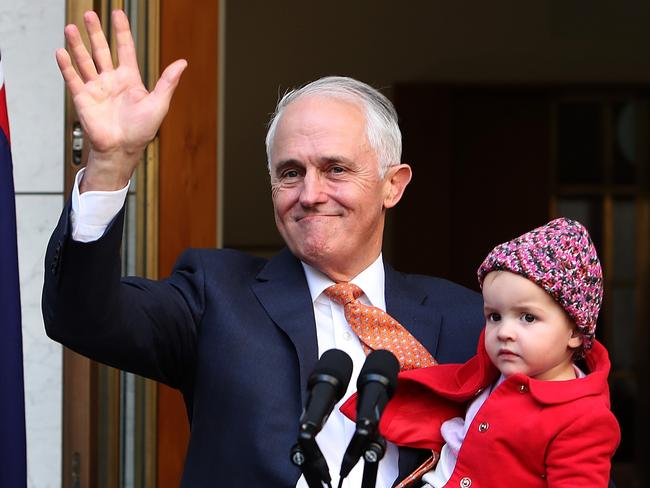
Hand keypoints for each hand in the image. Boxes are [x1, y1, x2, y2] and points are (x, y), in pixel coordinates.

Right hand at [56, 10, 186, 190]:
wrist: (122, 150)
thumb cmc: (141, 131)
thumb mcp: (158, 104)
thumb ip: (168, 82)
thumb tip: (182, 62)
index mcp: (130, 79)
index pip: (125, 49)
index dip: (122, 31)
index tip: (117, 13)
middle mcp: (111, 80)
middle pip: (102, 50)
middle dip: (96, 32)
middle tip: (90, 14)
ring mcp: (96, 88)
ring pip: (85, 61)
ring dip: (78, 45)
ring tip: (71, 28)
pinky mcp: (83, 98)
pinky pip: (73, 78)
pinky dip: (66, 65)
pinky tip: (61, 51)